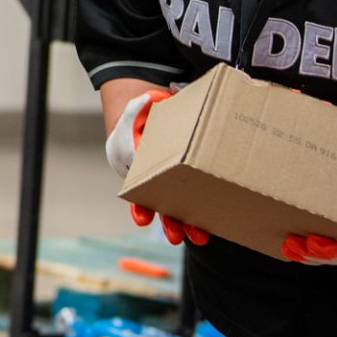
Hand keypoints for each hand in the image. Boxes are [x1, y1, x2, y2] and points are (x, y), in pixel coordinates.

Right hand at [106, 88, 209, 245]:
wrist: (144, 118)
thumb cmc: (142, 114)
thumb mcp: (139, 104)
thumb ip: (144, 103)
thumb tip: (154, 98)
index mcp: (131, 160)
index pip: (137, 185)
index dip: (140, 203)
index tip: (143, 219)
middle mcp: (143, 177)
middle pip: (154, 204)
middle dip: (166, 220)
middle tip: (176, 237)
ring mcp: (159, 181)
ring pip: (169, 207)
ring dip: (182, 224)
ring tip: (197, 238)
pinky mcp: (175, 181)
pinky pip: (182, 200)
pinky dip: (193, 214)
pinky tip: (206, 227)